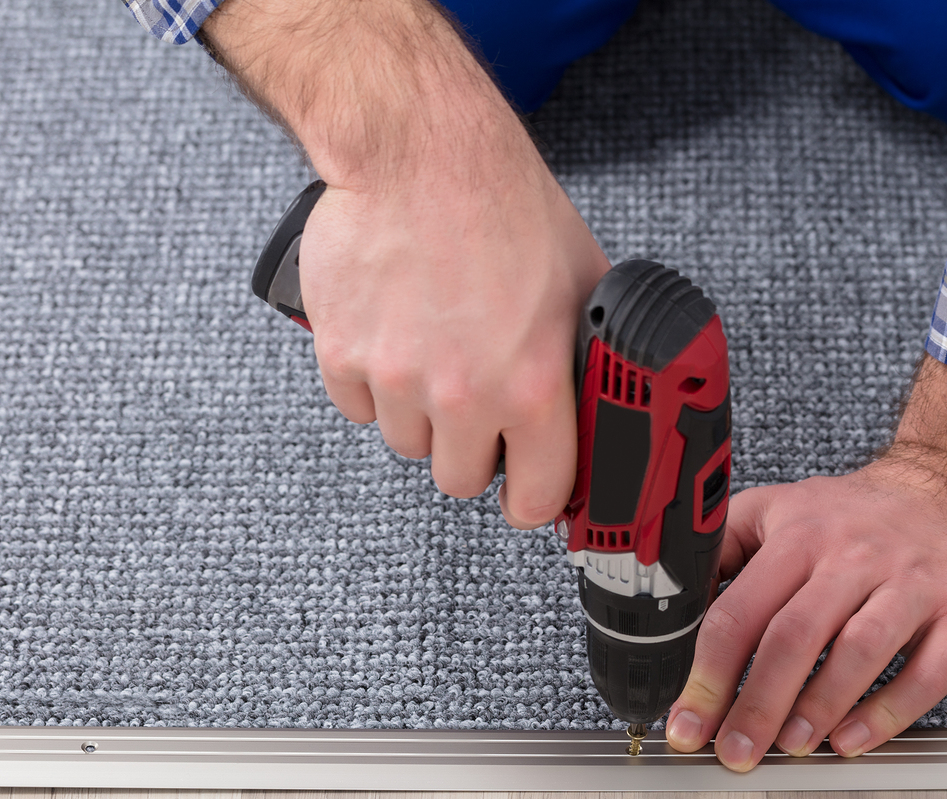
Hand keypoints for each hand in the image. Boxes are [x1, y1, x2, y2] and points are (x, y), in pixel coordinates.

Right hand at [201, 0, 609, 527]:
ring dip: (421, 414)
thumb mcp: (582, 285)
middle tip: (477, 400)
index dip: (531, 496)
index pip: (534, 499)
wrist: (420, 151)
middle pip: (460, 480)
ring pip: (407, 444)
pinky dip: (371, 383)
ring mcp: (397, 380)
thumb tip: (603, 405)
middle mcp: (464, 395)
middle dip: (471, 448)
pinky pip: (357, 407)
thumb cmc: (504, 207)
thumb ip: (587, 361)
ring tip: (435, 350)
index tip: (526, 489)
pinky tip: (394, 334)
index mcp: (533, 386)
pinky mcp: (343, 356)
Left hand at [666, 356, 946, 769]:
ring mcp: (913, 584)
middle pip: (794, 636)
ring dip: (817, 708)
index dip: (707, 673)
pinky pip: (926, 672)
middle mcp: (855, 556)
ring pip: (859, 651)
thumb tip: (674, 609)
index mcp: (801, 534)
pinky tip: (853, 740)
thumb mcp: (784, 509)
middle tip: (734, 749)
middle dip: (755, 704)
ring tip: (789, 745)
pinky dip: (887, 713)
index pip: (740, 609)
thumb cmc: (865, 516)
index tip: (689, 720)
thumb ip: (728, 552)